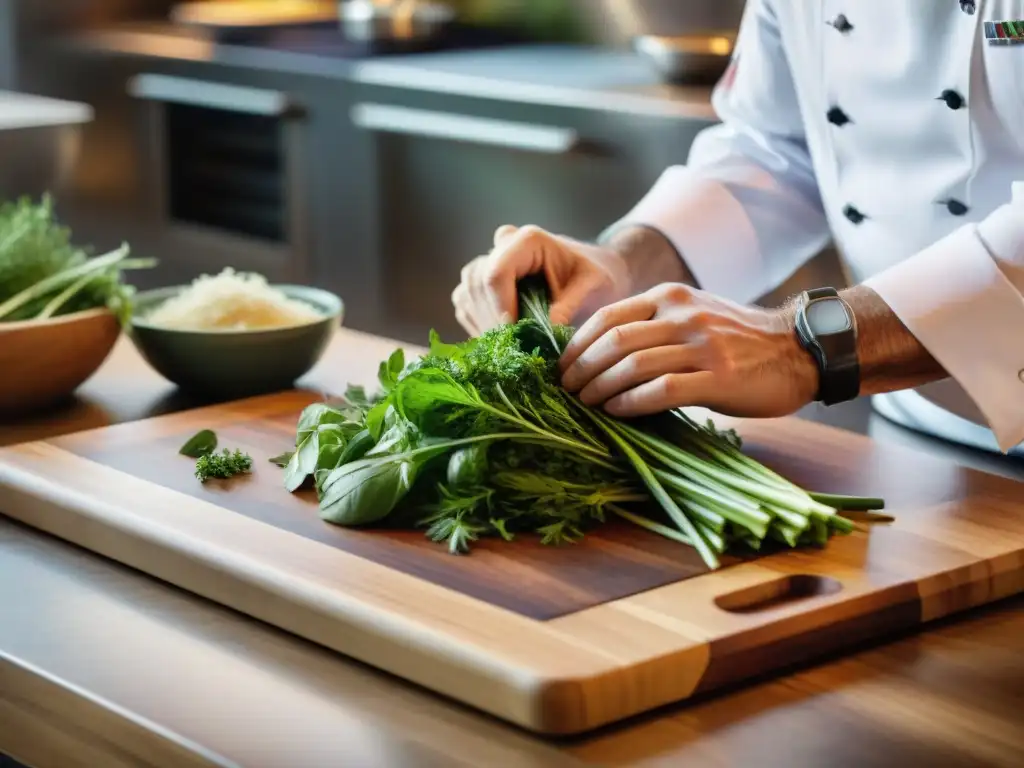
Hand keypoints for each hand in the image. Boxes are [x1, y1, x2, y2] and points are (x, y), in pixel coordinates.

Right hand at [451, 225, 629, 335]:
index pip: (497, 273)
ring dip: (486, 326)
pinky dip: (481, 328)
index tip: (517, 336)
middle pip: (478, 286)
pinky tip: (506, 340)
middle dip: (495, 323)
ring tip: (515, 345)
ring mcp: (485, 264)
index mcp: (528, 241)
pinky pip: (466, 308)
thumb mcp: (593, 287)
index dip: (502, 308)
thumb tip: (547, 329)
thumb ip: (571, 305)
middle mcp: (500, 246)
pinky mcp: (477, 285)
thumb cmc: (595, 276)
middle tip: (519, 349)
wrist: (589, 273)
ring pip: (467, 297)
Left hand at [559, 283, 819, 418]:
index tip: (562, 367)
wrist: (800, 349)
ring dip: (600, 388)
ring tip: (584, 403)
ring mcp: (701, 345)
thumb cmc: (740, 340)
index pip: (608, 316)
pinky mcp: (718, 377)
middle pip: (614, 340)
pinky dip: (631, 402)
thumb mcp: (693, 316)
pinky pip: (662, 389)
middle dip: (581, 368)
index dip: (577, 344)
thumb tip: (601, 355)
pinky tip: (616, 412)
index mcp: (670, 296)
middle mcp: (682, 315)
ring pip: (632, 364)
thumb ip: (654, 326)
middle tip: (566, 390)